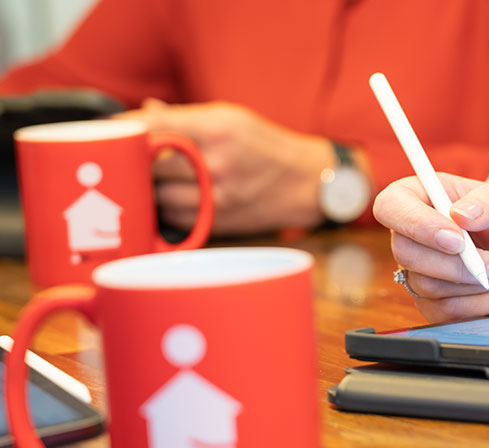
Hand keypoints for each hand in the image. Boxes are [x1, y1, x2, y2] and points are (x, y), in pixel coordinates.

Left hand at [117, 99, 339, 234]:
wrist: (307, 184)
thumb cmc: (268, 146)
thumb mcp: (232, 118)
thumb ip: (186, 118)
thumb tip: (144, 114)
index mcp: (219, 129)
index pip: (156, 127)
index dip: (126, 130)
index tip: (110, 132)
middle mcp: (217, 164)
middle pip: (151, 165)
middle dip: (135, 162)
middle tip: (123, 160)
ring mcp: (218, 197)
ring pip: (158, 197)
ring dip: (147, 190)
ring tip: (145, 182)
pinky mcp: (219, 222)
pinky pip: (175, 218)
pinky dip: (164, 209)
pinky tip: (167, 200)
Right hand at [373, 173, 488, 321]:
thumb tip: (460, 215)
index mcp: (429, 197)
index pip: (392, 205)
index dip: (416, 224)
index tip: (457, 239)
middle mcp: (418, 234)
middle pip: (406, 252)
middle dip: (458, 265)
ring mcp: (423, 272)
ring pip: (426, 286)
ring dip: (478, 286)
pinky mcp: (434, 304)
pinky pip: (445, 312)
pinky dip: (483, 306)